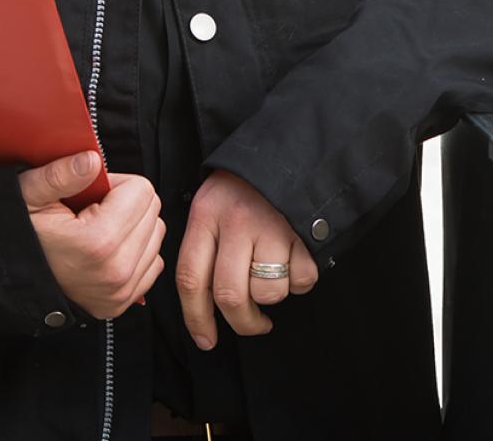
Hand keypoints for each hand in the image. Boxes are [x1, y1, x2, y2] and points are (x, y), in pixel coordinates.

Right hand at [19, 151, 163, 319]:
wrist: (11, 278)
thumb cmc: (21, 232)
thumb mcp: (30, 194)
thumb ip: (60, 174)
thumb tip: (92, 160)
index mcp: (99, 241)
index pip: (141, 190)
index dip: (115, 184)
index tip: (91, 195)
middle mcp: (117, 270)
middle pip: (153, 211)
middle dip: (127, 203)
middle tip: (93, 211)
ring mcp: (122, 290)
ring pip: (156, 235)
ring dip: (134, 226)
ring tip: (99, 230)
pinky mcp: (124, 302)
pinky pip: (153, 262)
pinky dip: (136, 251)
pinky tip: (107, 249)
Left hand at [175, 169, 317, 347]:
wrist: (283, 152)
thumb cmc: (241, 189)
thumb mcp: (210, 205)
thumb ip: (203, 247)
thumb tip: (202, 306)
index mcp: (204, 215)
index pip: (190, 278)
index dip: (196, 318)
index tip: (206, 340)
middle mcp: (234, 221)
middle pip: (229, 295)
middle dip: (243, 322)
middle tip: (253, 324)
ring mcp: (269, 225)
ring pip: (267, 292)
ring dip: (273, 296)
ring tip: (274, 275)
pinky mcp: (302, 229)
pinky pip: (301, 279)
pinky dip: (300, 280)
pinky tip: (295, 259)